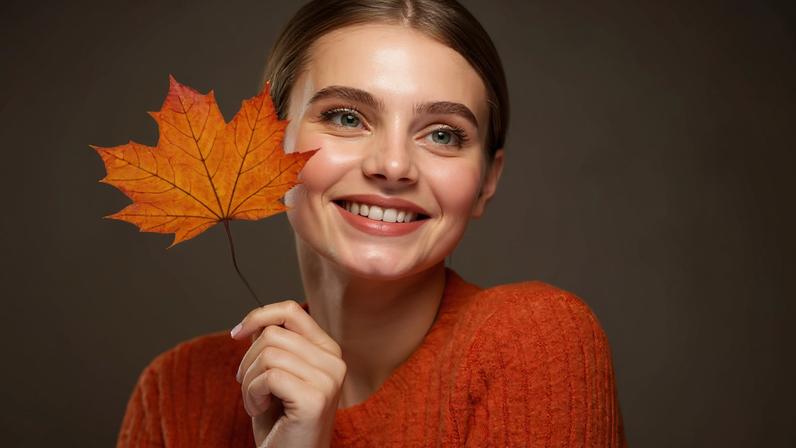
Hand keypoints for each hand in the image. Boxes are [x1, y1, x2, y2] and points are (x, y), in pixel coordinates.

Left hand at [231, 300, 346, 447]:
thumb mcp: (275, 376)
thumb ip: (273, 347)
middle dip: (248, 360)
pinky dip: (252, 395)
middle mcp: (334, 361)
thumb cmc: (280, 423)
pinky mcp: (315, 398)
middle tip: (250, 388)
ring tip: (257, 402)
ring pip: (268, 354)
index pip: (291, 311)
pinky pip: (269, 377)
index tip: (236, 334)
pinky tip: (260, 410)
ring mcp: (328, 380)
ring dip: (249, 381)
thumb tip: (256, 322)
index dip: (258, 316)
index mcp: (328, 351)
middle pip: (273, 333)